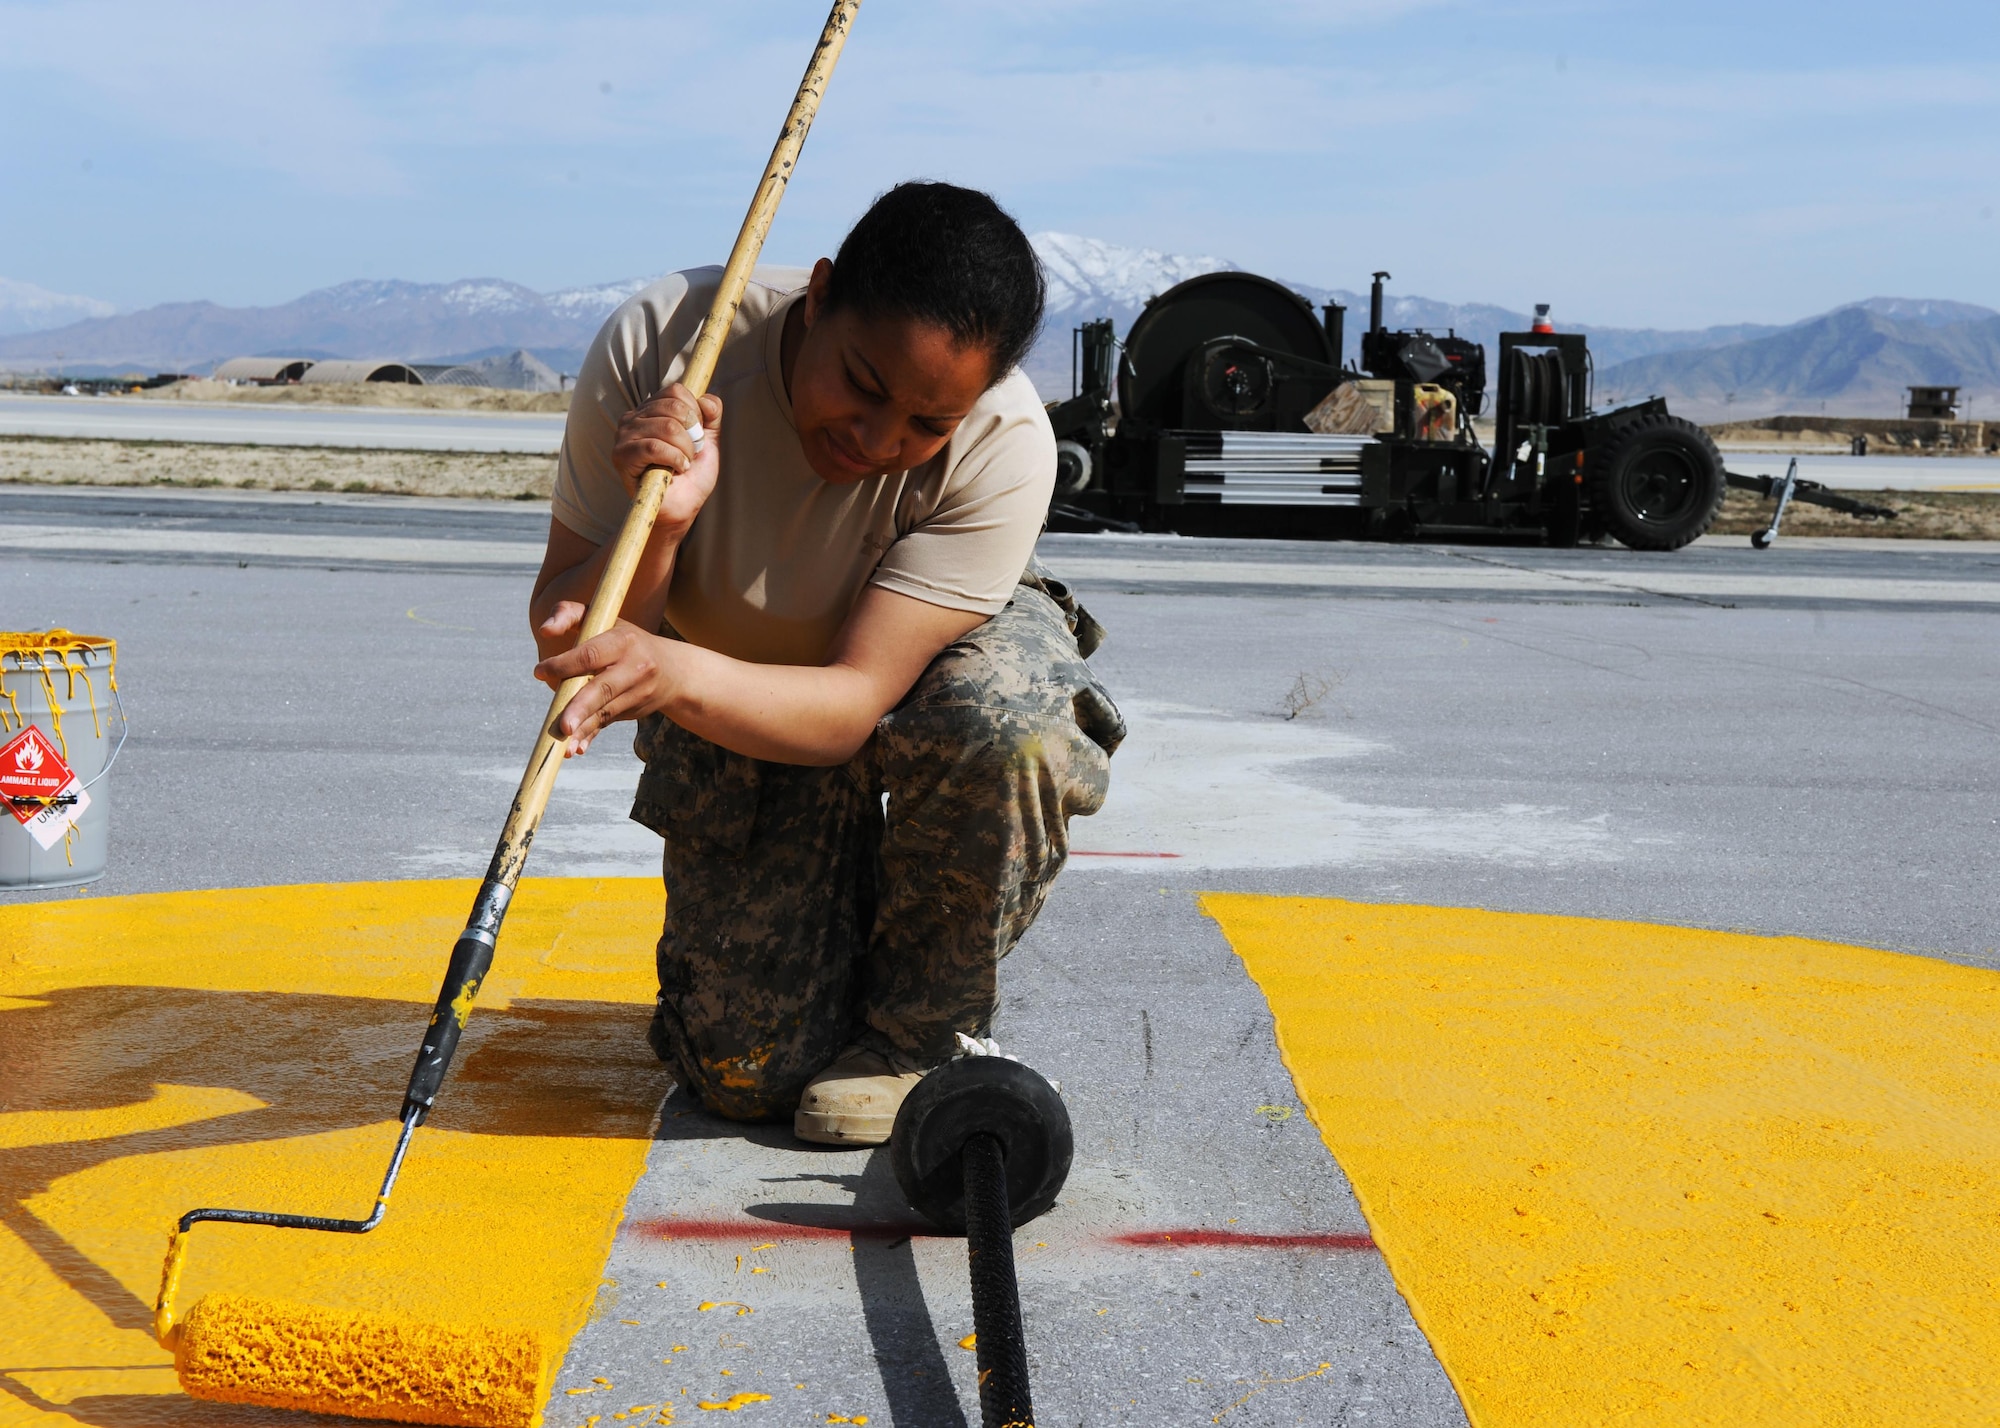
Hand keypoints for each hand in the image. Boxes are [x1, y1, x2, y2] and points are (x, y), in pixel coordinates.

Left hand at [532, 619, 677, 755]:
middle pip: (602, 689)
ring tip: (565, 747)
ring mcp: (636, 692)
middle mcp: (634, 667)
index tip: (540, 672)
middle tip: (562, 725)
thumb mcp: (603, 620)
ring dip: (583, 729)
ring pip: (604, 712)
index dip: (565, 664)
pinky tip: (578, 748)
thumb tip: (545, 630)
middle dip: (580, 707)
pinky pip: (607, 724)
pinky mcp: (632, 710)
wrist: (673, 671)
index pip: (591, 654)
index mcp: (623, 641)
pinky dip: (591, 736)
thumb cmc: (624, 639)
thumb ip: (569, 614)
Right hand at [612, 383, 722, 536]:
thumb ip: (711, 416)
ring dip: (686, 450)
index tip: (697, 437)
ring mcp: (624, 435)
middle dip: (693, 435)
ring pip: (668, 427)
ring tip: (683, 464)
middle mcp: (633, 418)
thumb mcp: (708, 441)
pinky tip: (678, 469)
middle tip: (690, 454)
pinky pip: (654, 447)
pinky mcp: (621, 456)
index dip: (696, 413)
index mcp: (651, 409)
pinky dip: (675, 459)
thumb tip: (706, 399)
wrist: (681, 508)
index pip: (676, 391)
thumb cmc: (691, 476)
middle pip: (674, 407)